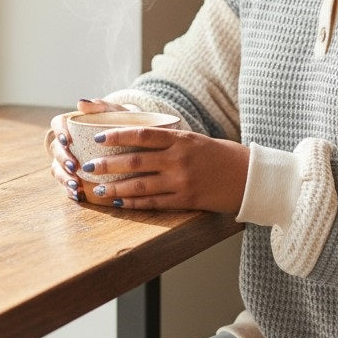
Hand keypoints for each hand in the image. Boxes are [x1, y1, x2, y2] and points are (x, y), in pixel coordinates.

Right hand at [46, 98, 130, 201]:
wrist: (135, 139)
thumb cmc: (121, 122)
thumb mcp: (115, 112)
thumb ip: (101, 106)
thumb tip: (80, 103)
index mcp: (73, 124)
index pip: (57, 123)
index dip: (59, 131)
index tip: (68, 140)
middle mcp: (68, 143)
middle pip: (56, 149)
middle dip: (62, 159)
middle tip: (74, 166)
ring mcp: (70, 159)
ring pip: (57, 168)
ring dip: (63, 178)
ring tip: (76, 185)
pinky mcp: (77, 174)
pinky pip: (67, 183)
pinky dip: (70, 190)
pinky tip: (79, 195)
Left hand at [75, 127, 249, 214]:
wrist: (250, 176)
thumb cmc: (221, 156)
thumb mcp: (196, 140)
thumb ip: (170, 141)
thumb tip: (137, 141)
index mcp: (181, 139)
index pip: (143, 134)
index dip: (118, 135)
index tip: (97, 137)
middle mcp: (179, 159)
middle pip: (135, 161)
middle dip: (107, 164)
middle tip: (87, 166)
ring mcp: (182, 181)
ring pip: (140, 185)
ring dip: (115, 188)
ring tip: (97, 189)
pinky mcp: (186, 200)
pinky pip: (154, 203)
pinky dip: (134, 203)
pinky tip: (119, 203)